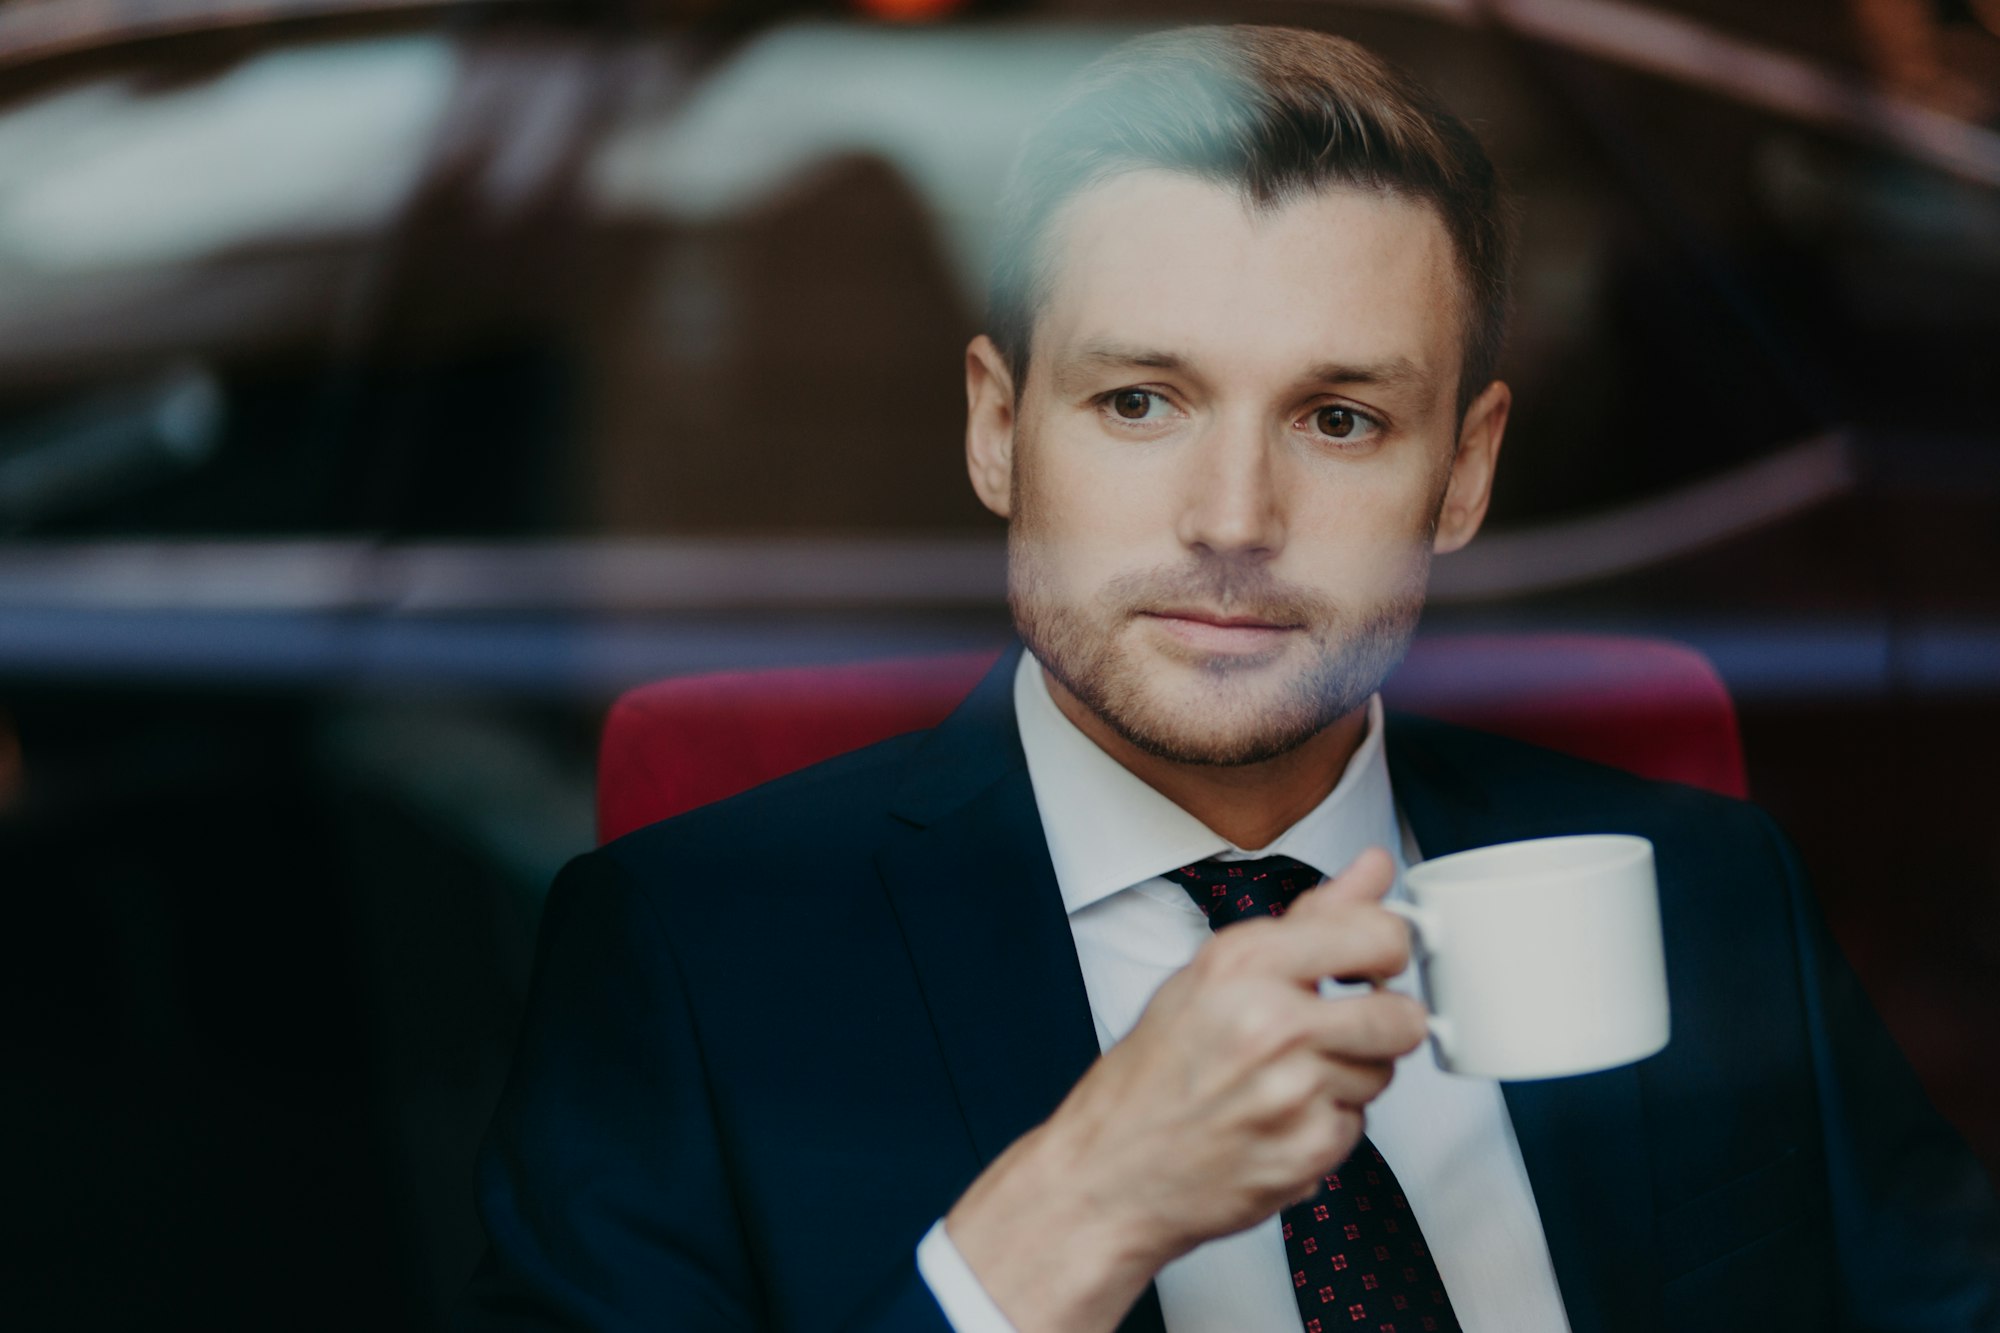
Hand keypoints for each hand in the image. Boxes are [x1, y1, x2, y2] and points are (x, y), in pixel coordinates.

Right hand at [943, 847, 1426, 1332]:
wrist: (1108, 1170)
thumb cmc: (1151, 1075)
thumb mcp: (1213, 973)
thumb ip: (1308, 920)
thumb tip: (1374, 867)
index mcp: (1243, 963)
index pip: (1378, 934)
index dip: (1388, 949)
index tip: (1377, 962)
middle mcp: (1270, 1022)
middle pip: (1401, 1014)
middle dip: (1384, 1022)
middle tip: (1343, 1028)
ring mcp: (1292, 1091)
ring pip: (1383, 1072)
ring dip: (1352, 1077)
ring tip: (1291, 1078)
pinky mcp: (1307, 1150)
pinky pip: (1359, 1126)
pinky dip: (1328, 1125)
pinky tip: (1282, 1118)